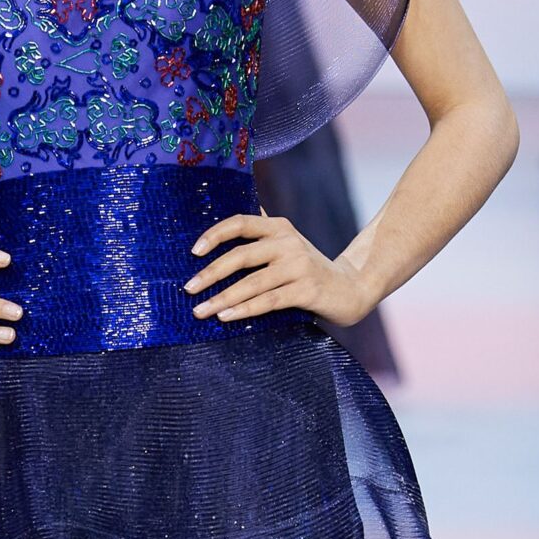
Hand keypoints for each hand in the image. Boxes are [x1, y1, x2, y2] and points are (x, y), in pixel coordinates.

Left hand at [185, 211, 377, 325]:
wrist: (350, 288)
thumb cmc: (307, 269)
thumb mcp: (285, 246)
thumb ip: (259, 235)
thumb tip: (222, 221)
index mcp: (279, 227)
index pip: (240, 223)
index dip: (214, 235)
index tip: (193, 252)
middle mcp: (288, 242)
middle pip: (241, 255)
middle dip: (211, 273)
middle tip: (188, 289)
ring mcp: (299, 266)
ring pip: (252, 282)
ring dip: (222, 297)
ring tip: (200, 310)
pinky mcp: (307, 290)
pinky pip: (268, 301)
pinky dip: (244, 309)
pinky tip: (226, 316)